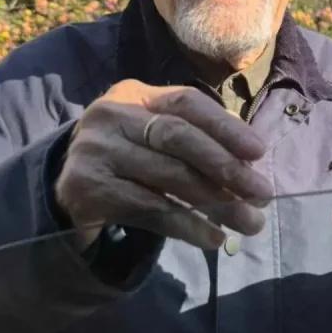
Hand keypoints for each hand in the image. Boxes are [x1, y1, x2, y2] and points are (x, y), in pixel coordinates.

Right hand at [55, 80, 270, 249]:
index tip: (259, 152)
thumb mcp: (157, 139)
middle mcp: (111, 115)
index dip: (225, 126)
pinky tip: (213, 238)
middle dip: (226, 167)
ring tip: (249, 223)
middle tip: (262, 195)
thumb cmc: (129, 159)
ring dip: (216, 204)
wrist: (69, 188)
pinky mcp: (87, 189)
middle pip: (178, 138)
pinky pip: (149, 209)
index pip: (187, 102)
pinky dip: (187, 226)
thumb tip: (253, 167)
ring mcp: (95, 151)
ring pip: (168, 177)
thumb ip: (198, 142)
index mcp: (134, 94)